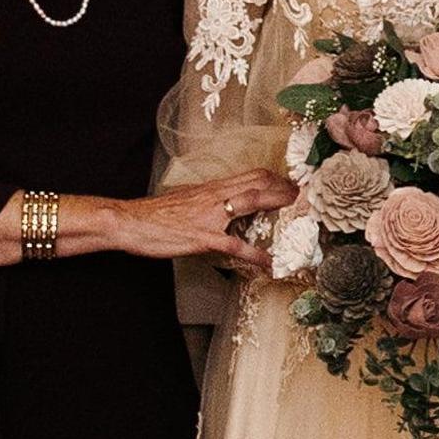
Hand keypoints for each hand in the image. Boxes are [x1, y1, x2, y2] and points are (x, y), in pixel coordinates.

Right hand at [115, 170, 289, 269]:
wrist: (130, 221)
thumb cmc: (154, 215)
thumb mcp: (185, 200)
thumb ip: (207, 201)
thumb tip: (221, 205)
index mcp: (212, 187)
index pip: (252, 174)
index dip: (278, 178)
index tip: (295, 184)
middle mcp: (215, 195)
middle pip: (260, 182)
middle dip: (287, 188)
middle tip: (308, 198)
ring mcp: (211, 215)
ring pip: (253, 202)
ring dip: (280, 208)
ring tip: (301, 219)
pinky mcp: (203, 237)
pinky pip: (236, 245)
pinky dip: (256, 255)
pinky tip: (270, 264)